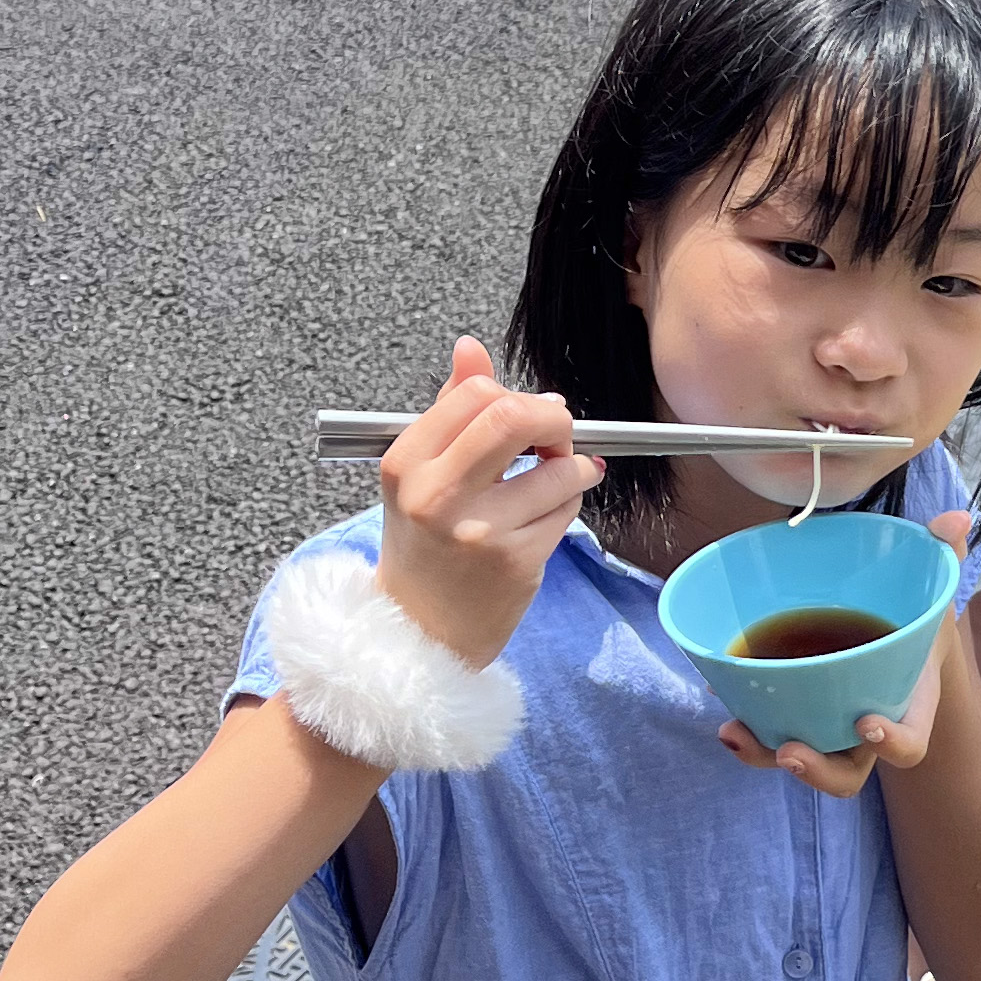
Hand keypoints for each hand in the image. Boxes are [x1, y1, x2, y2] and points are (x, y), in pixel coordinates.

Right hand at [374, 337, 602, 670]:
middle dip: (552, 419)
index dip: (514, 397)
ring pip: (558, 467)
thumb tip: (471, 349)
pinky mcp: (516, 560)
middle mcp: (438, 494)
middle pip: (515, 417)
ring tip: (557, 480)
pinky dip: (569, 502)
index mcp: (406, 463)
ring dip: (573, 467)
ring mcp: (479, 529)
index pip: (475, 395)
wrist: (419, 631)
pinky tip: (547, 515)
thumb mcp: (420, 475)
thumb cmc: (424, 545)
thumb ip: (450, 409)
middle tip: (555, 434)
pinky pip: (567, 507)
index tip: (524, 416)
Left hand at [718, 512, 967, 796]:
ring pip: (802, 762)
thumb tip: (955, 517)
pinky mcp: (795, 714)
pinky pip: (772, 731)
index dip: (893, 744)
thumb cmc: (912, 612)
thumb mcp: (930, 584)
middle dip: (818, 772)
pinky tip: (723, 708)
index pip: (911, 744)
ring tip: (735, 732)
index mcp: (909, 705)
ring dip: (764, 755)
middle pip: (846, 775)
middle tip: (791, 750)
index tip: (868, 723)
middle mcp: (866, 731)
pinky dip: (748, 727)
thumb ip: (943, 553)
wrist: (888, 628)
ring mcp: (828, 728)